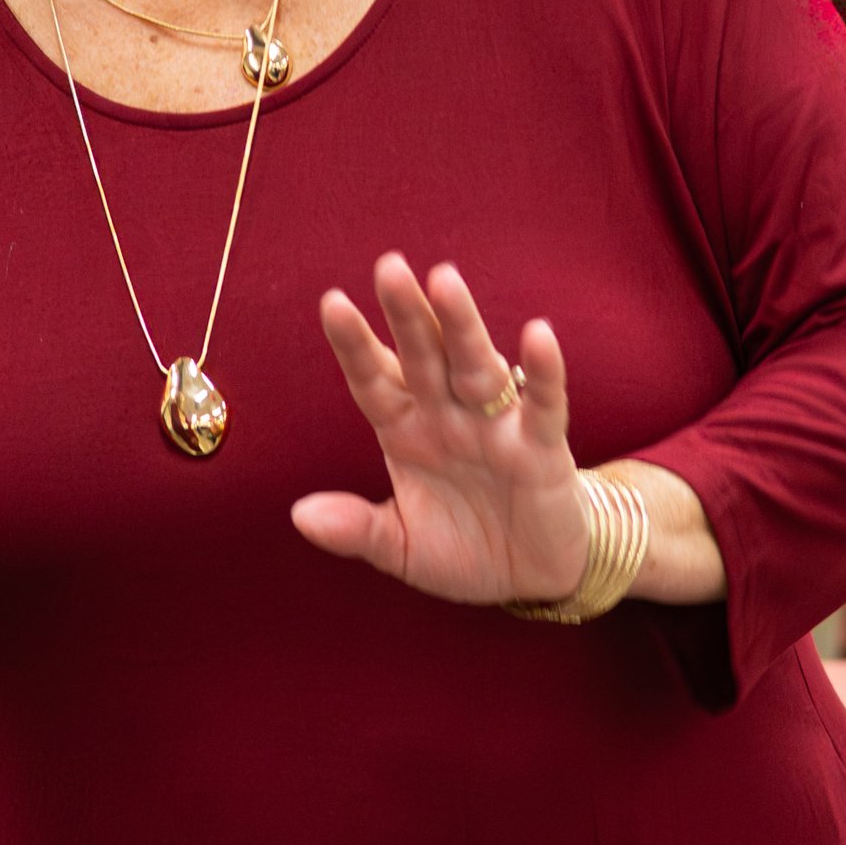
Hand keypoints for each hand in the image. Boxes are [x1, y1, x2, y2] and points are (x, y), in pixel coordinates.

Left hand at [292, 254, 585, 604]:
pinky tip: (538, 335)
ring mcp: (496, 427)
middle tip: (388, 266)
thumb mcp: (401, 548)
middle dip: (406, 314)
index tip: (331, 304)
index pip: (374, 381)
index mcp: (407, 432)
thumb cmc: (463, 550)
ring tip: (444, 281)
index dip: (355, 346)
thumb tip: (300, 515)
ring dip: (462, 325)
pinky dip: (545, 372)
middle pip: (423, 357)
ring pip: (476, 366)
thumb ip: (357, 529)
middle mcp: (448, 417)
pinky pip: (545, 404)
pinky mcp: (543, 448)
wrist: (532, 578)